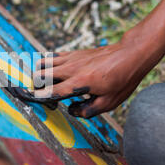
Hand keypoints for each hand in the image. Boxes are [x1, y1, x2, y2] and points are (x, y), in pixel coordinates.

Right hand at [33, 28, 163, 117]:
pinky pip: (53, 56)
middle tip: (45, 94)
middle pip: (42, 75)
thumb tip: (72, 111)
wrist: (130, 54)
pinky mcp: (74, 53)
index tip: (34, 100)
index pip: (53, 91)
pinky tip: (54, 72)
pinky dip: (48, 64)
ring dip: (40, 74)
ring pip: (43, 63)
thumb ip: (89, 110)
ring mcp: (71, 59)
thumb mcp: (110, 102)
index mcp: (80, 82)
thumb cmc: (122, 79)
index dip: (41, 97)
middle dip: (38, 86)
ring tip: (46, 83)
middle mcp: (72, 69)